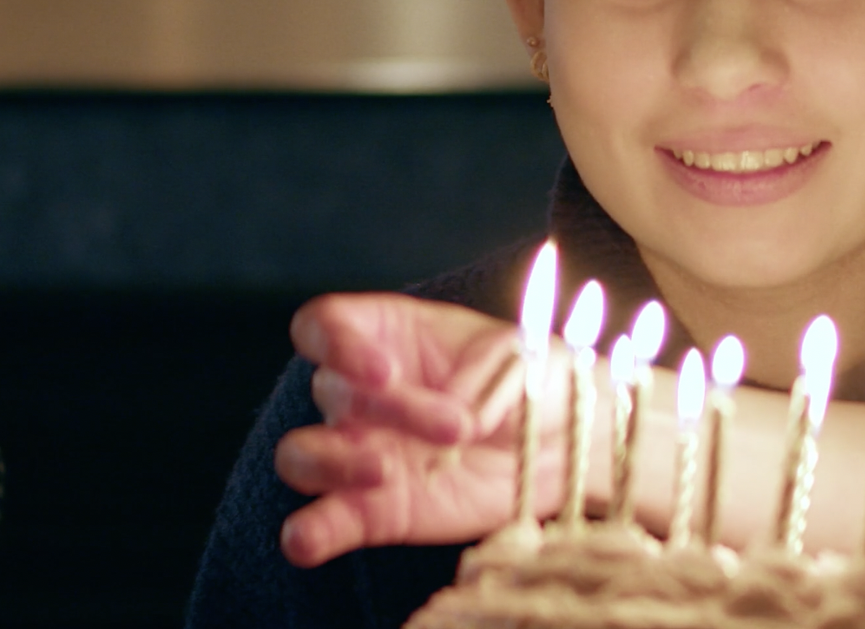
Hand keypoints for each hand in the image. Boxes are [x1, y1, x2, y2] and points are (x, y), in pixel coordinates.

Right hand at [274, 293, 551, 565]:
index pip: (325, 325)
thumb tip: (461, 416)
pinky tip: (307, 540)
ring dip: (332, 463)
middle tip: (456, 427)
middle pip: (333, 390)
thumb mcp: (527, 358)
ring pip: (301, 454)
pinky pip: (323, 522)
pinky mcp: (373, 511)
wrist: (562, 450)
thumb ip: (489, 377)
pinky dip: (310, 532)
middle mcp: (361, 392)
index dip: (337, 342)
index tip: (383, 370)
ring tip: (384, 473)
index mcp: (389, 336)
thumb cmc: (537, 382)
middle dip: (391, 408)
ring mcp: (360, 453)